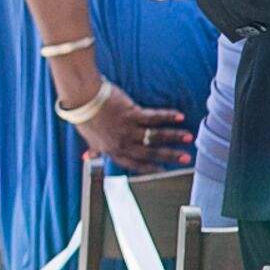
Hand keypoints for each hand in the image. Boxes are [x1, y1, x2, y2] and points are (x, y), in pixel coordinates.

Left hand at [70, 73, 193, 175]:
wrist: (81, 98)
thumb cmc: (83, 116)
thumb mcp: (88, 137)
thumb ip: (94, 149)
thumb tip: (88, 156)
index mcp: (112, 150)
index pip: (135, 164)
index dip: (150, 168)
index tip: (164, 171)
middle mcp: (122, 143)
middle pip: (150, 153)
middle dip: (170, 156)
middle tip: (186, 159)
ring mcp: (128, 129)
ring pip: (155, 136)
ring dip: (174, 137)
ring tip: (188, 138)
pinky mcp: (132, 114)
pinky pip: (154, 117)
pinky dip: (167, 117)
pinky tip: (179, 117)